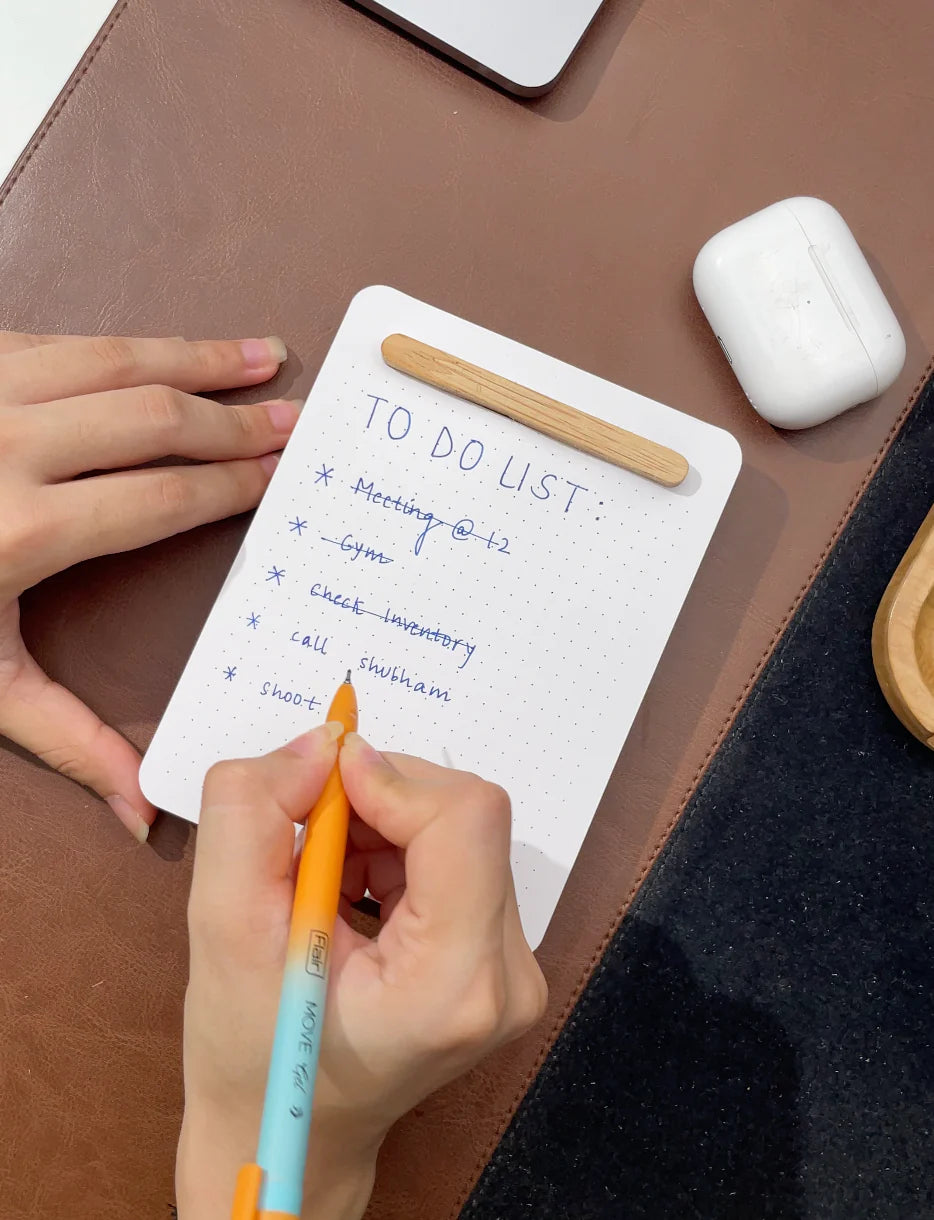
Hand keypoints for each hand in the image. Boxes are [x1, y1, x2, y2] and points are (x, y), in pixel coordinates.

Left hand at [0, 330, 296, 840]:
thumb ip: (68, 741)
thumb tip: (143, 816)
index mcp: (23, 531)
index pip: (164, 496)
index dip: (232, 482)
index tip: (280, 473)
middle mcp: (8, 447)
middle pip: (155, 418)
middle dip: (235, 416)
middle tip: (296, 418)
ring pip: (114, 358)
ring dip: (197, 355)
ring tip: (262, 357)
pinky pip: (62, 342)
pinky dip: (125, 346)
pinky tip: (166, 350)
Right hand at [178, 727, 546, 1219]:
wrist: (288, 1135)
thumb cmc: (253, 1056)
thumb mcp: (220, 927)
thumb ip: (252, 814)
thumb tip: (320, 744)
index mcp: (451, 984)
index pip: (465, 820)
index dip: (391, 779)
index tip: (322, 783)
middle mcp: (505, 976)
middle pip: (464, 816)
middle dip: (376, 803)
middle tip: (305, 840)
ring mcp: (512, 968)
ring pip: (459, 826)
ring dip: (381, 824)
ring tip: (320, 878)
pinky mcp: (499, 953)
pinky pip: (457, 852)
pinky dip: (395, 846)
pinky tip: (350, 886)